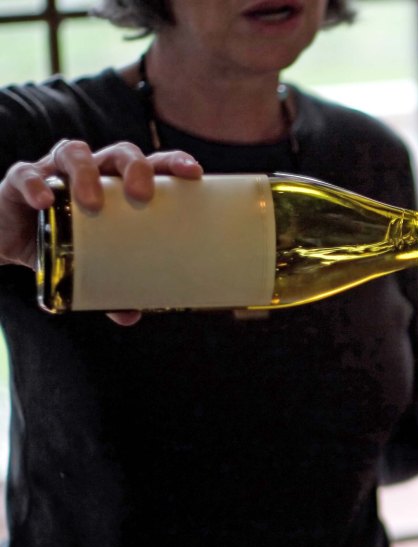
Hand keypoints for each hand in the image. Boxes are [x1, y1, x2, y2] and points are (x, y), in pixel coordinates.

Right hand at [0, 139, 201, 323]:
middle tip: (142, 196)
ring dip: (86, 174)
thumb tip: (131, 316)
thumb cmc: (63, 243)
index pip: (152, 163)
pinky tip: (45, 201)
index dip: (173, 162)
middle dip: (135, 168)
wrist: (9, 241)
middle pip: (119, 153)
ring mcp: (54, 170)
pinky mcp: (18, 180)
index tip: (193, 174)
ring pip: (74, 153)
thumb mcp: (90, 264)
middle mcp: (91, 170)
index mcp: (118, 184)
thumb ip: (111, 287)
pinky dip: (36, 185)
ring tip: (92, 203)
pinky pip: (26, 174)